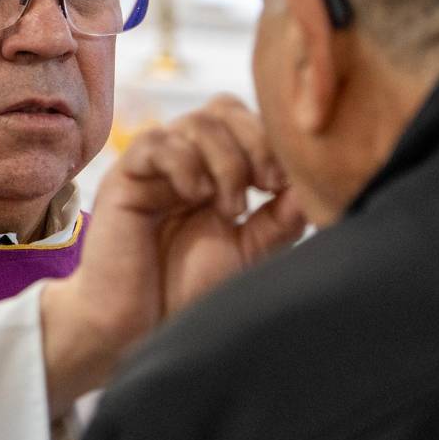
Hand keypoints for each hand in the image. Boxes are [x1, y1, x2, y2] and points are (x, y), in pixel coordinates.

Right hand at [39, 96, 304, 415]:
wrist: (140, 329)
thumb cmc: (189, 295)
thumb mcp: (251, 253)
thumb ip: (281, 217)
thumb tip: (312, 180)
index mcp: (216, 174)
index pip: (246, 122)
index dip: (271, 140)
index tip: (285, 183)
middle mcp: (186, 163)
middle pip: (223, 110)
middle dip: (254, 141)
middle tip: (267, 185)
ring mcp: (155, 169)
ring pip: (196, 123)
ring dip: (225, 161)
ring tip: (230, 209)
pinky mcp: (125, 179)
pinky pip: (156, 143)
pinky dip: (185, 163)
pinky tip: (195, 197)